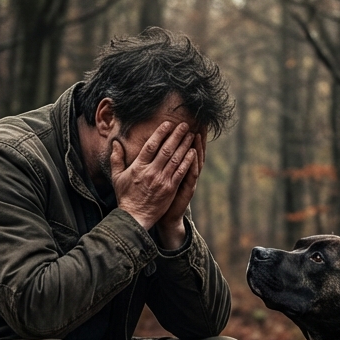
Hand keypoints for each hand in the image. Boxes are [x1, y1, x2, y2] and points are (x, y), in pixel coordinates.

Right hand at [112, 121, 197, 231]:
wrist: (134, 217)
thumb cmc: (125, 196)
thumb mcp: (117, 177)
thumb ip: (116, 159)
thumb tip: (115, 143)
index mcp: (138, 167)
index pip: (151, 145)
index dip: (160, 133)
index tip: (168, 124)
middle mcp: (151, 171)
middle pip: (166, 149)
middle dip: (176, 135)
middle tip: (185, 125)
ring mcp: (162, 180)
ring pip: (176, 159)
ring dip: (184, 145)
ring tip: (190, 135)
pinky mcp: (170, 189)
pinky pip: (181, 172)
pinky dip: (187, 161)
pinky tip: (193, 152)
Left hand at [156, 132, 203, 249]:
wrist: (164, 217)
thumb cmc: (157, 197)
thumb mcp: (154, 177)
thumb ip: (150, 163)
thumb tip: (142, 147)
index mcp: (175, 167)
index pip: (182, 148)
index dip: (183, 136)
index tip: (185, 121)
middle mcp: (183, 172)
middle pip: (191, 150)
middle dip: (194, 136)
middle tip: (198, 122)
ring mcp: (186, 180)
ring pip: (194, 160)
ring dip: (196, 147)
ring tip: (197, 133)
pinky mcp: (186, 189)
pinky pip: (191, 174)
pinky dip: (193, 163)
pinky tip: (194, 152)